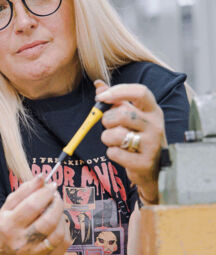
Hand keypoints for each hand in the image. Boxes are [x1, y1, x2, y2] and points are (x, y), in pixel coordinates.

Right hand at [0, 175, 70, 254]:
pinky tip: (57, 225)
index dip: (46, 193)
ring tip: (56, 211)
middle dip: (57, 204)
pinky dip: (64, 230)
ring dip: (62, 217)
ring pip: (59, 233)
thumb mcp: (9, 206)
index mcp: (9, 227)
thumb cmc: (8, 225)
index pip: (32, 206)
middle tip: (56, 196)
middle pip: (48, 221)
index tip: (51, 186)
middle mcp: (22, 244)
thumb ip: (25, 190)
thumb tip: (42, 178)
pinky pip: (65, 243)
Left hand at [94, 79, 165, 203]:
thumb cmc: (139, 138)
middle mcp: (155, 125)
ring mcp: (151, 144)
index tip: (101, 97)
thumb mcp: (132, 117)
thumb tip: (98, 84)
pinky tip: (121, 154)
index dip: (118, 91)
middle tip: (108, 125)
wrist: (154, 170)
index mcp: (153, 110)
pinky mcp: (144, 162)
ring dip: (107, 138)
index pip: (140, 92)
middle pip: (122, 114)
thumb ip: (116, 100)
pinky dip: (111, 153)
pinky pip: (114, 153)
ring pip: (115, 134)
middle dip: (107, 119)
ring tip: (115, 141)